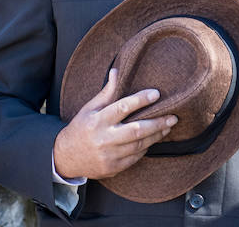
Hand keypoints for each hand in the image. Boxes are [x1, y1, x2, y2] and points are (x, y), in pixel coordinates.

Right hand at [53, 68, 177, 179]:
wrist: (64, 157)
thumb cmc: (81, 127)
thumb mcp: (90, 108)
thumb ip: (107, 92)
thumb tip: (117, 70)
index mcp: (97, 120)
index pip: (123, 107)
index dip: (141, 100)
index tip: (157, 94)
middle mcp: (103, 138)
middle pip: (136, 130)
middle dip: (158, 123)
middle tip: (173, 116)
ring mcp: (109, 155)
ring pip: (139, 145)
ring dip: (157, 135)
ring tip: (168, 126)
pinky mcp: (113, 167)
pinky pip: (136, 157)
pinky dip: (146, 147)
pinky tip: (154, 139)